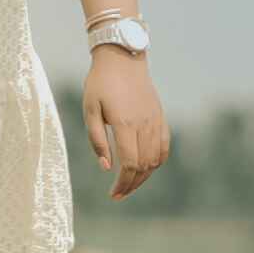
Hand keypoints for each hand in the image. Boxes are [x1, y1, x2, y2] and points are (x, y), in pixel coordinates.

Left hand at [85, 47, 168, 198]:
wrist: (122, 58)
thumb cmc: (100, 83)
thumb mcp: (90, 109)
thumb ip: (97, 140)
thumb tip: (106, 167)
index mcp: (125, 124)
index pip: (130, 164)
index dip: (123, 183)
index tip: (113, 193)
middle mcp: (144, 124)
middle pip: (144, 166)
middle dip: (132, 184)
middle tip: (119, 194)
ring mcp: (155, 120)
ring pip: (156, 159)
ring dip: (144, 176)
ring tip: (130, 184)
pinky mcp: (160, 117)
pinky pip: (164, 146)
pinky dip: (157, 162)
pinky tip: (146, 168)